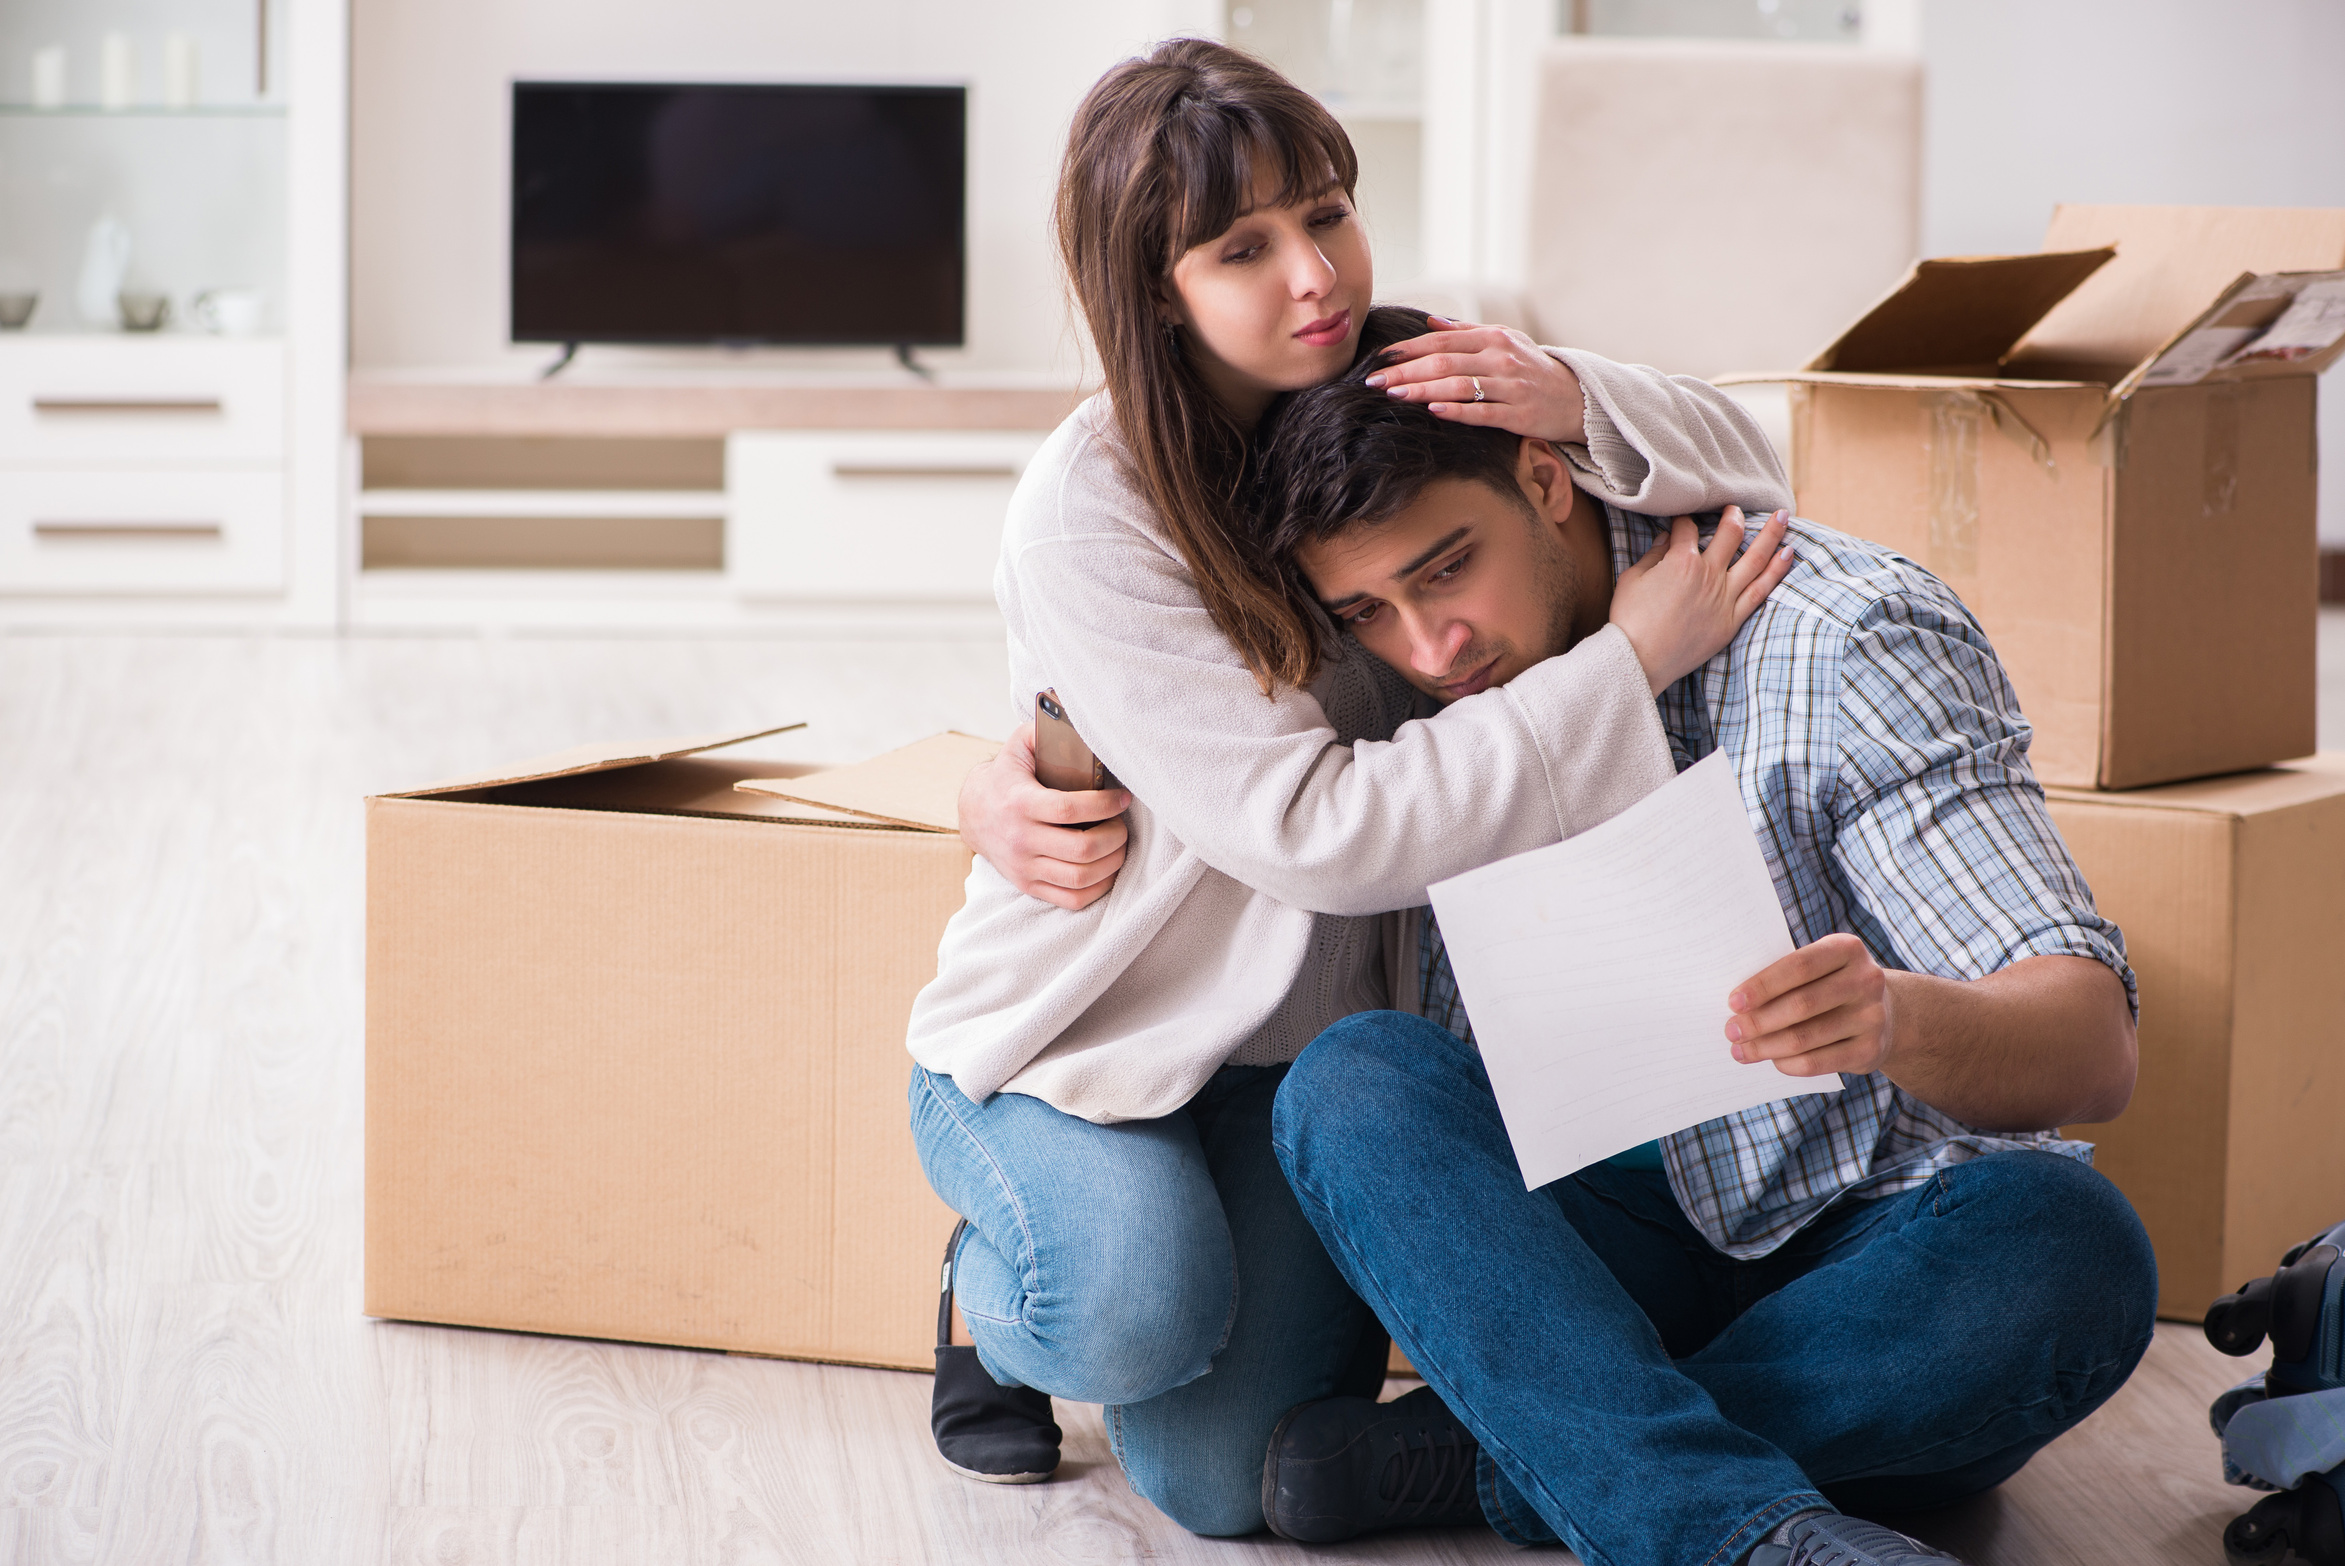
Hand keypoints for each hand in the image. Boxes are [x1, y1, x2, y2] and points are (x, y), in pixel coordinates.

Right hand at [956, 721, 1130, 911]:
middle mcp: (1021, 839)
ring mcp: (1025, 867)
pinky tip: (1106, 867)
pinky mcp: (1029, 886)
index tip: (1123, 797)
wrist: (974, 814)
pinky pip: (1073, 899)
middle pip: (1083, 849)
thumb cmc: (1009, 776)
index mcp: (1020, 803)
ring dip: (1113, 862)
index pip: (1070, 810)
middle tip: (1123, 824)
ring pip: (1082, 877)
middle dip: (1116, 836)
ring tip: (1118, 844)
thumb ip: (1046, 726)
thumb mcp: (1020, 746)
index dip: (1104, 805)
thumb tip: (1073, 706)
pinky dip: (1099, 888)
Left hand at [1364, 316, 1588, 443]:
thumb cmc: (1533, 368)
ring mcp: (1511, 386)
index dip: (1408, 349)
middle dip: (1405, 371)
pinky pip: (1483, 413)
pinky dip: (1457, 411)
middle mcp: (1501, 357)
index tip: (1380, 359)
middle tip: (1374, 381)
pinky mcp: (1519, 414)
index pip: (1441, 340)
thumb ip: (1467, 331)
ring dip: (1423, 390)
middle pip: (1444, 362)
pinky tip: (1434, 411)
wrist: (1576, 397)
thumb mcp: (1505, 340)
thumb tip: (1430, 321)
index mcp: (1493, 337)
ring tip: (1394, 395)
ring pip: (1459, 385)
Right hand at [1609, 507, 1793, 694]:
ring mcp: (1724, 598)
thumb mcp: (1631, 580)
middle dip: (1734, 515)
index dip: (1683, 520)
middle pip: (1731, 534)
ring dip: (1771, 534)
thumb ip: (1652, 555)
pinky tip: (1788, 553)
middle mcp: (1709, 575)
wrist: (1638, 660)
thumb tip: (1665, 540)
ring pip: (1756, 558)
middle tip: (1736, 508)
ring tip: (1782, 516)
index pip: (1687, 528)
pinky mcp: (1732, 620)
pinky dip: (1777, 571)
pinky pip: (1761, 591)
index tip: (1680, 521)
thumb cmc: (1628, 621)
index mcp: (1681, 561)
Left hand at [1725, 933, 1893, 1078]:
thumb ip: (1786, 976)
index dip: (1763, 985)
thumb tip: (1737, 1005)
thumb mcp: (1819, 968)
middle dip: (1759, 1021)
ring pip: (1806, 1037)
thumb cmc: (1830, 984)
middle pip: (1801, 1004)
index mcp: (1847, 949)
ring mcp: (1872, 1017)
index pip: (1799, 966)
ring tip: (1741, 1051)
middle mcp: (1866, 980)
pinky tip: (1772, 1061)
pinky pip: (1818, 1062)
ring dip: (1766, 1047)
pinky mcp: (1871, 1050)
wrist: (1886, 1013)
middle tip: (1731, 1031)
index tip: (1733, 1002)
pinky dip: (1788, 1064)